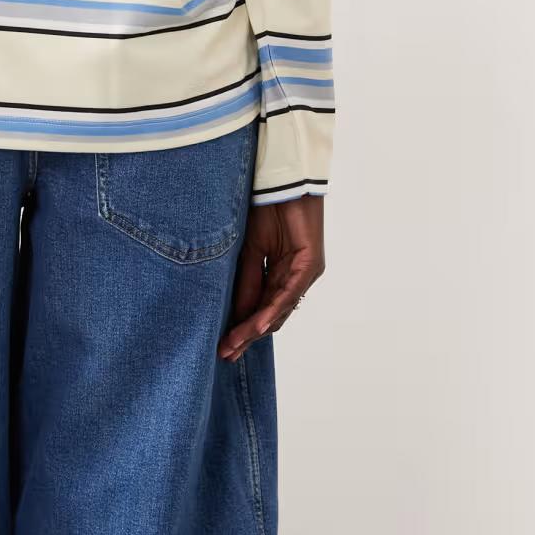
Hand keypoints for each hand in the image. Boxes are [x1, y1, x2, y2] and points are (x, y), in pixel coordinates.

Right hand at [218, 194, 324, 361]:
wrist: (283, 181)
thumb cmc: (268, 209)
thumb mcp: (250, 250)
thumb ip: (247, 281)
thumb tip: (238, 315)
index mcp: (280, 273)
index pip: (261, 307)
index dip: (242, 327)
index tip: (223, 345)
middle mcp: (294, 277)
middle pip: (270, 314)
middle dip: (247, 335)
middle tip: (226, 353)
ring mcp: (305, 273)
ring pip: (279, 309)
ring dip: (256, 328)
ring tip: (236, 344)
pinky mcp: (311, 265)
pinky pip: (290, 293)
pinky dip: (273, 309)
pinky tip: (258, 324)